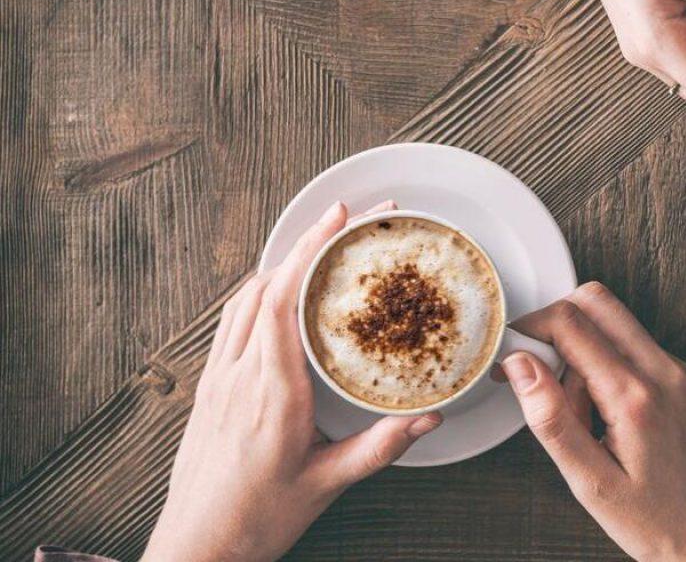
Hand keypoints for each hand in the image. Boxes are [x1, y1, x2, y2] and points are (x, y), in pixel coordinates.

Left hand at [143, 201, 441, 561]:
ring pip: (244, 298)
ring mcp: (218, 377)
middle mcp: (239, 374)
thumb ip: (379, 448)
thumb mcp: (327, 484)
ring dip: (282, 262)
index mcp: (272, 392)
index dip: (313, 251)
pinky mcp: (209, 386)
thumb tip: (427, 419)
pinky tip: (279, 292)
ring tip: (319, 243)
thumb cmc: (256, 518)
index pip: (285, 299)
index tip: (341, 220)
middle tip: (348, 216)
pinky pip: (232, 320)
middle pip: (266, 285)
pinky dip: (259, 291)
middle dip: (308, 241)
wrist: (197, 546)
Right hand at [499, 282, 685, 561]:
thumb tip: (520, 364)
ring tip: (581, 413)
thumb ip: (551, 418)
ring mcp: (681, 373)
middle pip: (597, 301)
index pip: (570, 322)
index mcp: (635, 396)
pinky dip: (611, 364)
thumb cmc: (657, 525)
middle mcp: (665, 372)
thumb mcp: (590, 483)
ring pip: (618, 323)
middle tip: (540, 375)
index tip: (511, 359)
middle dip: (556, 324)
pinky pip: (639, 348)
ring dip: (585, 347)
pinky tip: (607, 417)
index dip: (529, 331)